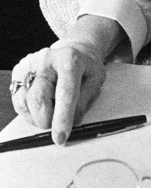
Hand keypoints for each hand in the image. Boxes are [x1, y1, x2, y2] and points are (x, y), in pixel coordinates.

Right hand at [9, 16, 123, 143]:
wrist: (73, 51)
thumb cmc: (85, 68)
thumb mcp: (96, 81)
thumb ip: (84, 103)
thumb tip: (70, 124)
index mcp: (69, 59)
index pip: (64, 92)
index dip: (62, 117)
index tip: (60, 137)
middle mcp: (45, 59)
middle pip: (39, 99)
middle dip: (48, 120)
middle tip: (58, 125)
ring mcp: (29, 65)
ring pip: (26, 103)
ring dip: (39, 117)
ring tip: (53, 109)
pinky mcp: (18, 73)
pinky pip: (19, 103)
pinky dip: (30, 112)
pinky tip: (42, 106)